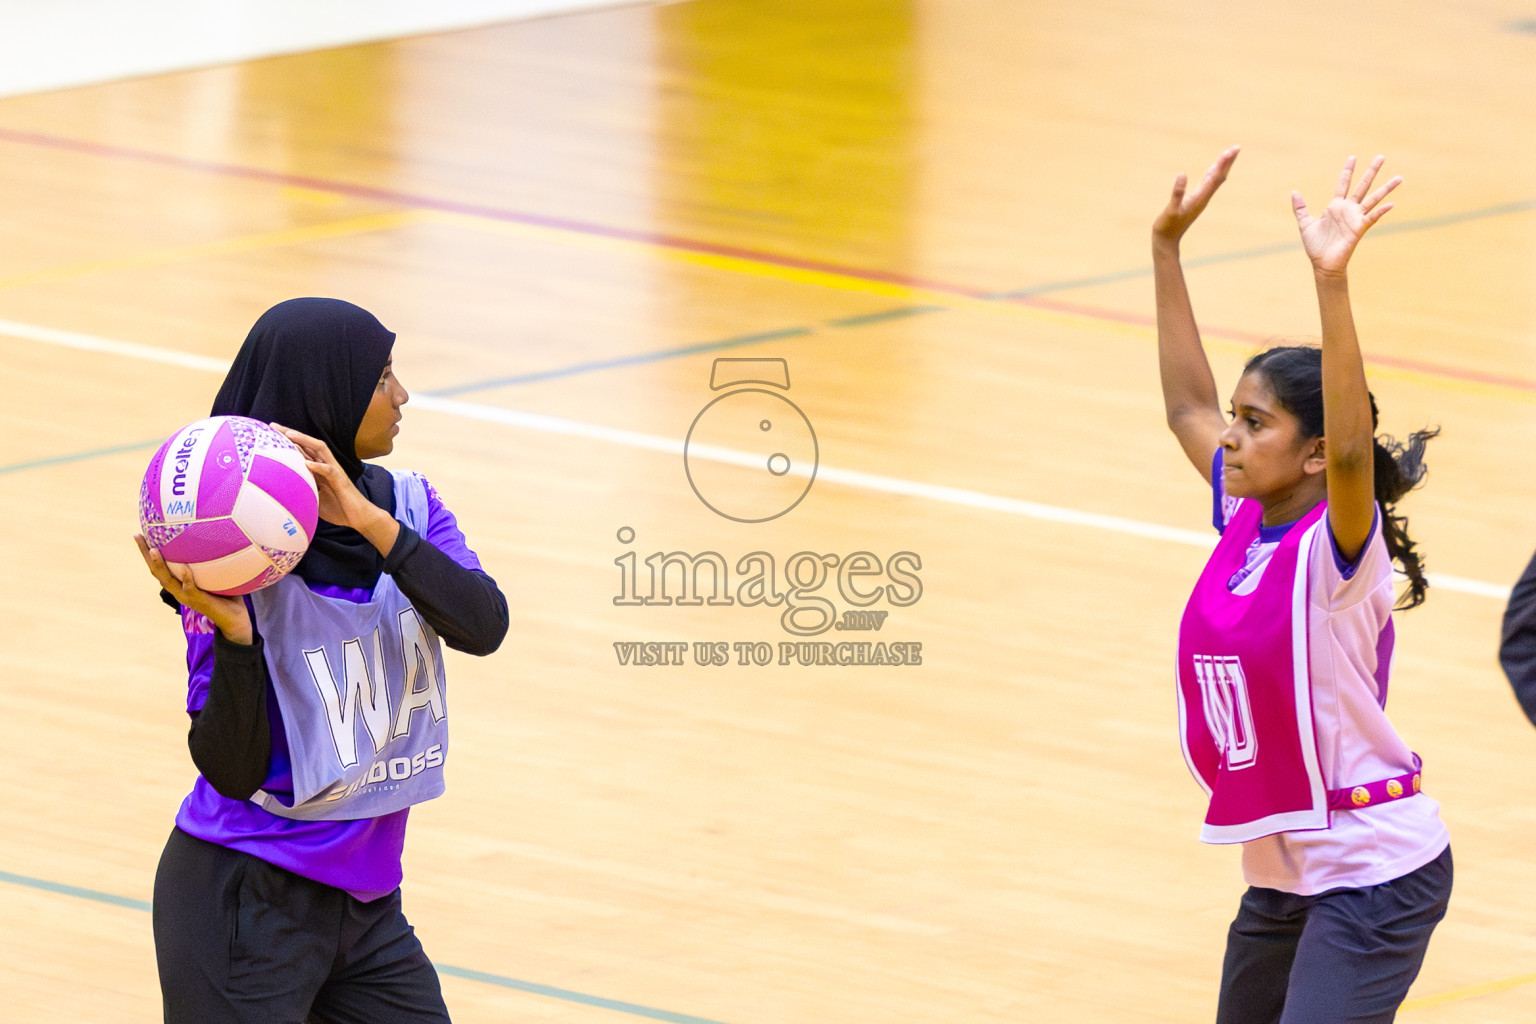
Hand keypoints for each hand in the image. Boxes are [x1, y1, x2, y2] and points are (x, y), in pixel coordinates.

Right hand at [135, 533, 252, 643]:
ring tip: (152, 550)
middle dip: (145, 553)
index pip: (160, 565)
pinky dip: (186, 578)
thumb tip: (218, 534)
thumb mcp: (217, 574)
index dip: (148, 552)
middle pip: (155, 570)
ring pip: (167, 580)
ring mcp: (185, 595)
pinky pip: (190, 588)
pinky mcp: (197, 600)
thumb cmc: (227, 594)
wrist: (234, 618)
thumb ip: (214, 558)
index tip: (140, 533)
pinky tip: (185, 569)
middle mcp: (178, 589)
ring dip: (159, 565)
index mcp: (179, 583)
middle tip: (137, 536)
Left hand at [271, 423, 373, 529]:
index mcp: (319, 469)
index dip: (287, 441)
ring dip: (305, 441)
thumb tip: (284, 494)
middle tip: (273, 426)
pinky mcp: (340, 480)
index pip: (302, 450)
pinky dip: (318, 467)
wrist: (359, 516)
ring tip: (290, 435)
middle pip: (308, 444)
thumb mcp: (315, 499)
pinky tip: (308, 464)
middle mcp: (326, 465)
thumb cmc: (339, 509)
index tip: (270, 434)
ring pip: (320, 450)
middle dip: (291, 434)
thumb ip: (304, 491)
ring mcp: (334, 471)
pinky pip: (329, 470)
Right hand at [1153, 146, 1240, 243]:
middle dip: (1228, 163)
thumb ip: (1177, 194)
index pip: (1215, 178)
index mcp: (1199, 199)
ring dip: (1222, 167)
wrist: (1167, 241)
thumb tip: (1182, 175)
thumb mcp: (1171, 210)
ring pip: (1215, 180)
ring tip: (1229, 154)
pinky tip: (1213, 169)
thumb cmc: (1167, 226)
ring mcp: (1200, 199)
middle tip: (1236, 147)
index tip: (1229, 151)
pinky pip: (1208, 184)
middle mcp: (1203, 198)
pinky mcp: (1195, 200)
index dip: (1222, 164)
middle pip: (1220, 177)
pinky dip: (1213, 173)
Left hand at [1292, 155, 1399, 276]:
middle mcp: (1348, 209)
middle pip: (1362, 186)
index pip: (1343, 184)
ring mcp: (1355, 218)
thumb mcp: (1305, 223)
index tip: (1353, 157)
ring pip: (1373, 199)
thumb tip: (1294, 192)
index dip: (1347, 171)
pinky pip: (1372, 217)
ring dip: (1386, 188)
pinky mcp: (1359, 228)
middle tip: (1381, 157)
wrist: (1322, 264)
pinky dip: (1381, 211)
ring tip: (1399, 177)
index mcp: (1335, 206)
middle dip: (1371, 171)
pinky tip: (1391, 204)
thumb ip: (1300, 208)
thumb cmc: (1315, 246)